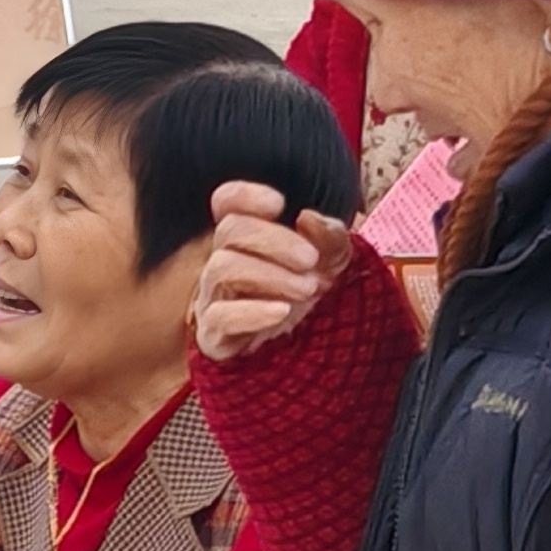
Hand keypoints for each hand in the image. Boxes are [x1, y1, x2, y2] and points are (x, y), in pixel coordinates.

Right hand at [191, 181, 355, 365]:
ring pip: (221, 268)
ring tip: (307, 289)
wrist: (310, 354)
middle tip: (310, 259)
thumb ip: (330, 235)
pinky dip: (252, 311)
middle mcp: (224, 263)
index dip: (244, 195)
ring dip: (269, 274)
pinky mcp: (214, 335)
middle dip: (273, 239)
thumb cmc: (313, 299)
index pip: (226, 203)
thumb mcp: (335, 262)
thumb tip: (308, 218)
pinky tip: (281, 311)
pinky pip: (220, 316)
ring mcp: (215, 298)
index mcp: (248, 241)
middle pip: (229, 231)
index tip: (278, 204)